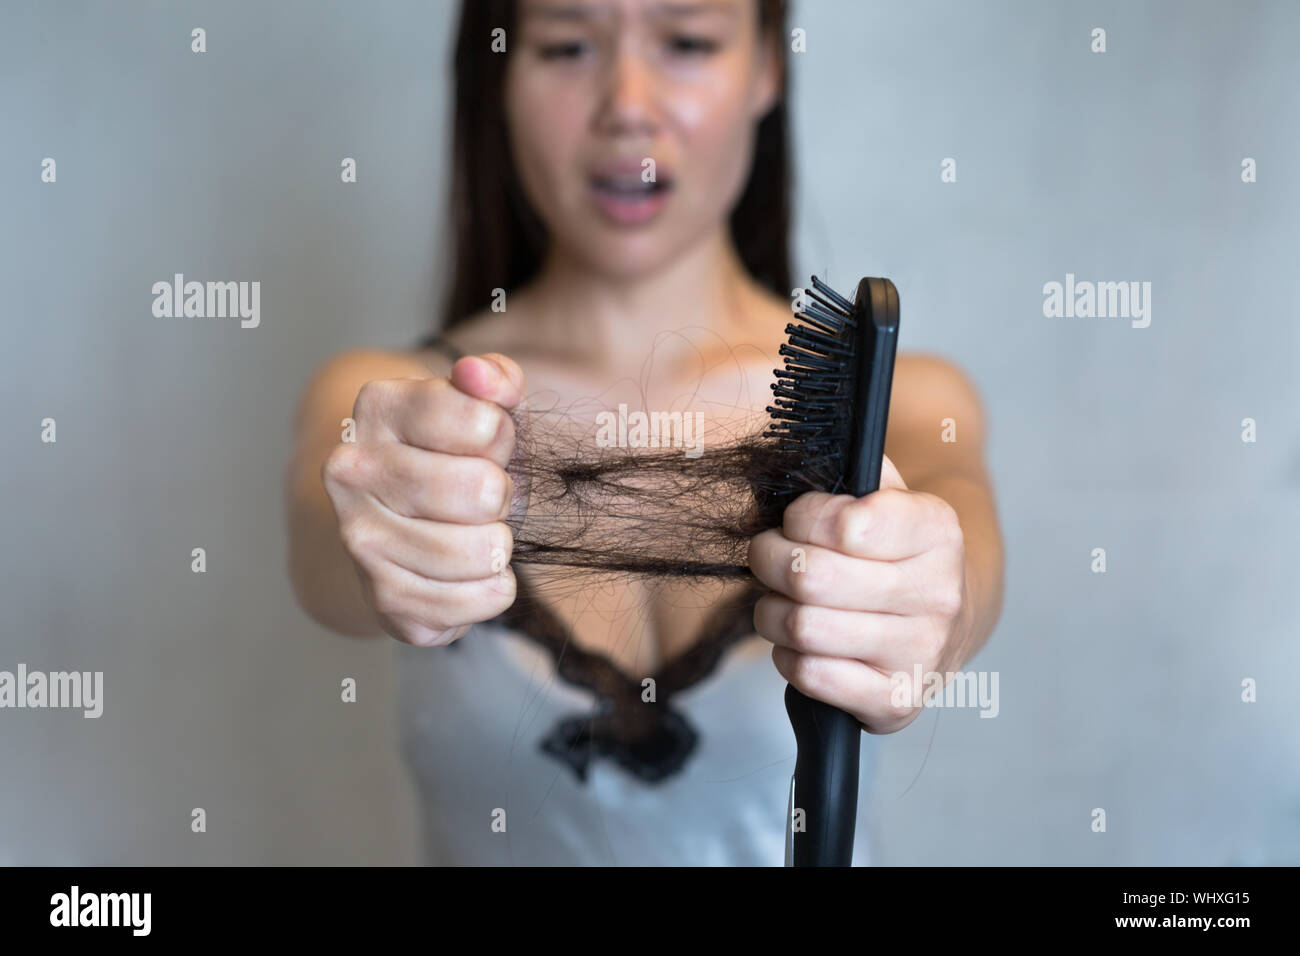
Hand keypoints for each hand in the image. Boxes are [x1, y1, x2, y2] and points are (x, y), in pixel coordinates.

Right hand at [321, 353, 525, 646]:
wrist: (400, 531)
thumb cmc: (456, 461)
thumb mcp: (484, 410)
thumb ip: (496, 379)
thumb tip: (479, 375)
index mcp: (378, 407)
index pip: (483, 423)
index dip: (501, 439)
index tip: (482, 446)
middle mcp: (353, 470)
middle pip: (482, 490)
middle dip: (500, 496)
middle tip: (479, 497)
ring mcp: (361, 538)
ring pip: (484, 551)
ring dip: (498, 546)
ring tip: (474, 535)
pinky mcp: (384, 599)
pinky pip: (482, 598)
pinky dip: (493, 589)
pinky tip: (467, 574)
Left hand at [748, 455, 972, 733]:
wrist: (947, 622)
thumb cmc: (895, 552)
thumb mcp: (879, 497)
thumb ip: (831, 480)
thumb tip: (762, 495)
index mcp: (937, 530)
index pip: (844, 524)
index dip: (800, 518)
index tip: (797, 521)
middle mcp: (938, 593)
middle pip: (810, 577)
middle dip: (769, 560)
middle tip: (769, 557)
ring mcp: (922, 652)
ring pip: (803, 627)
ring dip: (771, 612)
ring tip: (779, 601)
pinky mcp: (897, 701)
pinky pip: (810, 676)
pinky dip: (787, 657)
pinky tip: (801, 644)